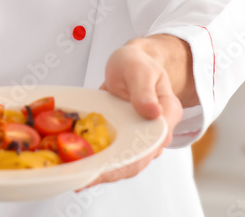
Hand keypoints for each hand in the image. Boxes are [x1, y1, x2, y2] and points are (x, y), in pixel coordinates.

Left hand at [77, 37, 183, 190]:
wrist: (130, 64)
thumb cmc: (137, 64)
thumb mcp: (139, 69)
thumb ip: (144, 89)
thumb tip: (152, 112)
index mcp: (167, 114)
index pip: (154, 142)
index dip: (134, 157)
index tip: (113, 165)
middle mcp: (155, 132)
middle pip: (138, 159)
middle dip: (112, 172)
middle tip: (85, 179)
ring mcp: (138, 138)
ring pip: (125, 163)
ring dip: (102, 173)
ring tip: (78, 180)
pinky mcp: (123, 139)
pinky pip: (112, 155)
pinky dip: (97, 163)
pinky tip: (77, 170)